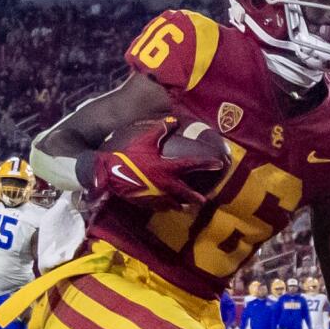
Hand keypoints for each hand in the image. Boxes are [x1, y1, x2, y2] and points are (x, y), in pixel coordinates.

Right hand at [91, 127, 226, 207]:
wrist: (110, 173)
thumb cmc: (128, 156)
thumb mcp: (145, 140)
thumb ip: (161, 130)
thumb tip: (173, 120)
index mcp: (167, 168)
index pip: (191, 164)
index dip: (206, 163)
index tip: (219, 164)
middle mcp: (165, 184)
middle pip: (185, 193)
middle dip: (195, 198)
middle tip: (204, 201)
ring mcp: (156, 195)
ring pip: (173, 204)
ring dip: (181, 206)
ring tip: (187, 208)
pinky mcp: (147, 203)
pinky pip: (160, 207)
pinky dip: (165, 207)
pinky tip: (167, 207)